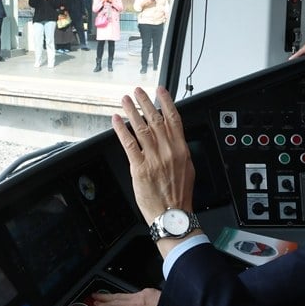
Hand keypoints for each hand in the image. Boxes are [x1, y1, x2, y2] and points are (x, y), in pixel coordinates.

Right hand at [91, 289, 174, 305]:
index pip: (116, 305)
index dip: (104, 305)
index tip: (96, 304)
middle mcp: (139, 297)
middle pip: (118, 296)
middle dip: (105, 297)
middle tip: (95, 296)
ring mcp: (145, 292)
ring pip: (126, 294)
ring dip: (115, 296)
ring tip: (107, 298)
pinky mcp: (150, 292)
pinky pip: (134, 295)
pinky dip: (127, 298)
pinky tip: (126, 301)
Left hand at [111, 86, 194, 225]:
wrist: (172, 214)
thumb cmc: (179, 195)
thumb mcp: (187, 169)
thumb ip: (180, 152)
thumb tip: (175, 140)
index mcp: (181, 149)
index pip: (174, 119)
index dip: (166, 102)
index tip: (159, 91)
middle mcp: (167, 151)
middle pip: (155, 120)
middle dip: (145, 102)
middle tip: (138, 91)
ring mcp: (153, 158)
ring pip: (141, 128)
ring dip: (132, 112)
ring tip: (125, 101)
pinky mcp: (140, 168)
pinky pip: (129, 144)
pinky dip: (122, 130)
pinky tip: (117, 121)